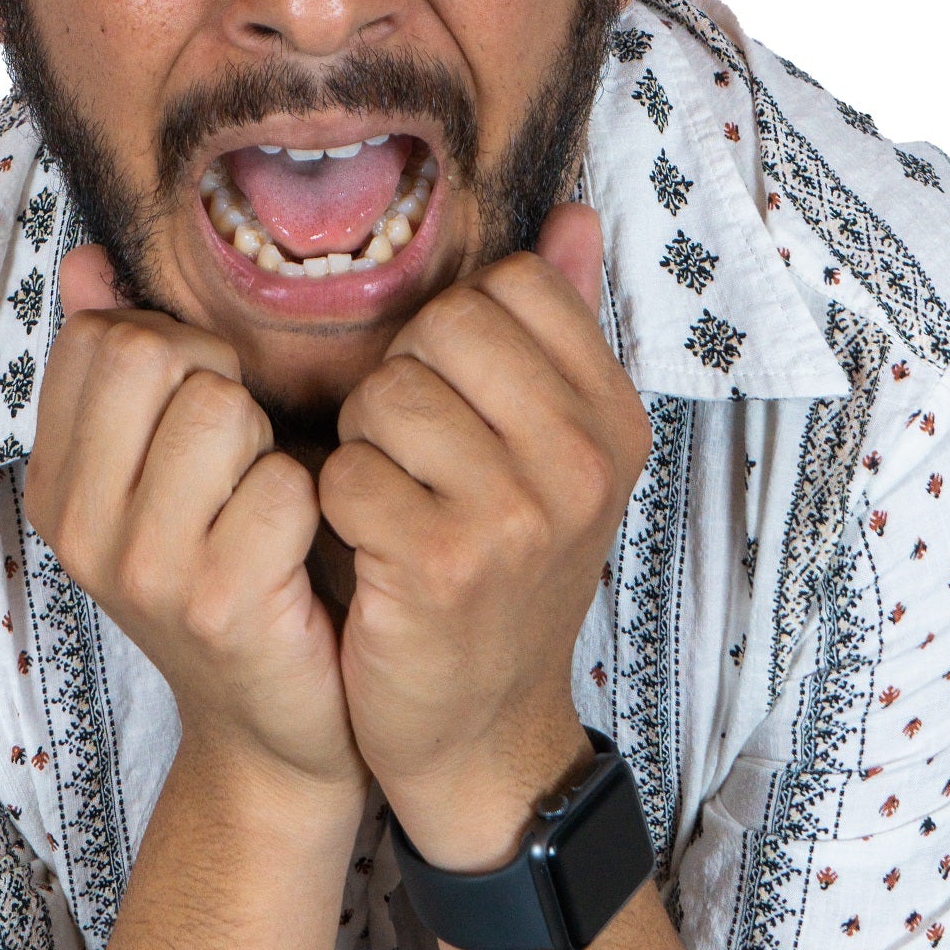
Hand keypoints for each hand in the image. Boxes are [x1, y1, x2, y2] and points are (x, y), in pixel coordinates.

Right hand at [26, 246, 362, 802]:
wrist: (278, 733)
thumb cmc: (235, 575)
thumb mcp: (163, 471)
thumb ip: (120, 365)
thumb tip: (86, 258)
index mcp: (55, 482)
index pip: (100, 335)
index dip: (173, 351)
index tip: (200, 417)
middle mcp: (78, 525)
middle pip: (155, 355)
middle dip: (223, 388)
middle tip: (242, 464)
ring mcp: (139, 569)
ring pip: (222, 409)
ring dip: (270, 449)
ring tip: (267, 510)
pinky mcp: (215, 604)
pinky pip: (285, 485)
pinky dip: (313, 508)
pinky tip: (298, 557)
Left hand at [319, 204, 652, 871]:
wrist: (482, 734)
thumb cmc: (500, 574)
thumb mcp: (551, 454)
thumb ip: (559, 330)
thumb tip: (575, 214)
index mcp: (614, 421)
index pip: (512, 285)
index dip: (455, 334)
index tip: (460, 405)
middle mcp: (583, 463)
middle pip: (440, 327)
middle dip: (401, 384)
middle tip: (416, 462)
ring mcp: (521, 517)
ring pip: (385, 395)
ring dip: (364, 448)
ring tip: (395, 505)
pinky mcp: (444, 566)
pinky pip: (345, 474)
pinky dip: (336, 509)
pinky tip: (369, 552)